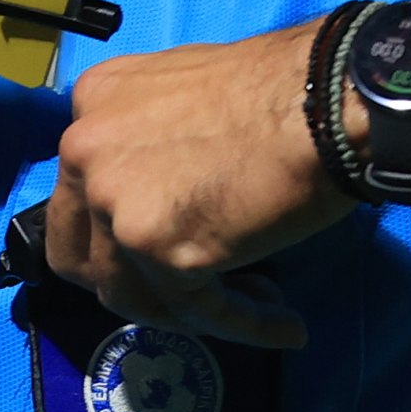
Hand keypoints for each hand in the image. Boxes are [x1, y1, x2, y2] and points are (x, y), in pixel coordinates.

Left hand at [46, 24, 354, 347]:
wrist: (329, 97)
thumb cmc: (280, 86)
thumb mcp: (182, 92)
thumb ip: (148, 139)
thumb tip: (158, 191)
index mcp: (90, 107)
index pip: (81, 194)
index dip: (120, 231)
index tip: (170, 244)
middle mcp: (84, 154)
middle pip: (81, 254)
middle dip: (129, 284)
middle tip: (182, 293)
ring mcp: (115, 204)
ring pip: (130, 294)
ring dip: (188, 310)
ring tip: (255, 302)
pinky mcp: (159, 251)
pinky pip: (196, 309)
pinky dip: (242, 325)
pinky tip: (282, 325)